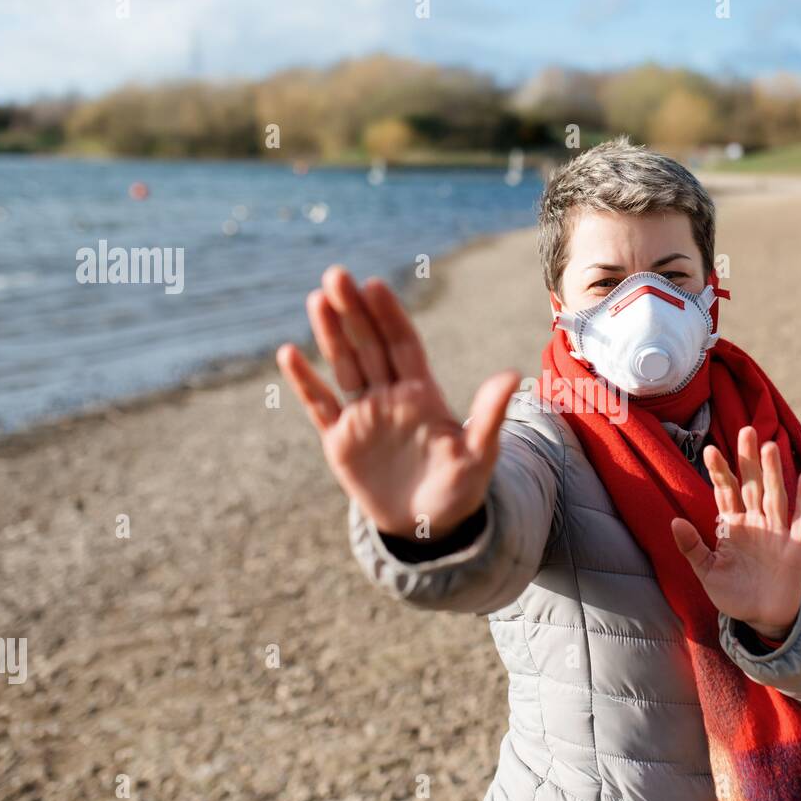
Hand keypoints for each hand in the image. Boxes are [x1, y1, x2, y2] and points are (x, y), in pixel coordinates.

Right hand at [276, 265, 519, 539]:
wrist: (430, 526)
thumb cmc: (460, 488)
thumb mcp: (480, 454)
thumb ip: (490, 415)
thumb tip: (511, 374)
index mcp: (422, 393)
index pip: (403, 344)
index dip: (389, 315)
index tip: (375, 285)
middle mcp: (390, 396)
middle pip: (369, 345)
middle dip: (354, 311)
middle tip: (338, 274)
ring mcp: (363, 415)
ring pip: (343, 365)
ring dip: (329, 333)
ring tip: (317, 297)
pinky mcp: (341, 440)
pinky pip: (319, 405)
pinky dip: (305, 381)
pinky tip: (288, 353)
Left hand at [670, 426, 800, 640]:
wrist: (762, 618)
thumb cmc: (733, 594)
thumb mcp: (707, 572)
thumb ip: (692, 548)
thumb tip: (674, 522)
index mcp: (732, 526)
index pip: (725, 492)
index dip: (719, 472)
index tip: (709, 449)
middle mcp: (756, 523)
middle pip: (751, 485)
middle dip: (748, 459)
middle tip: (745, 430)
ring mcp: (776, 533)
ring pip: (775, 496)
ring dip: (773, 472)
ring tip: (770, 446)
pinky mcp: (795, 547)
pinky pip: (800, 520)